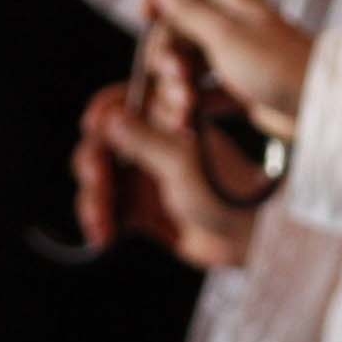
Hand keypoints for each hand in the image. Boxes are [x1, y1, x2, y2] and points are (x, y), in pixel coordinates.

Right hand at [70, 78, 258, 269]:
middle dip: (94, 162)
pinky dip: (100, 220)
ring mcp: (145, 174)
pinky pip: (108, 208)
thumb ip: (145, 139)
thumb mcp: (184, 161)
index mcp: (167, 115)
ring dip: (93, 198)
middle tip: (97, 179)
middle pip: (103, 142)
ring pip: (101, 177)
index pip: (121, 103)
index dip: (103, 113)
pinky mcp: (141, 207)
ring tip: (100, 220)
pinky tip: (102, 236)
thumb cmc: (229, 190)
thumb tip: (109, 120)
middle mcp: (152, 141)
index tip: (93, 126)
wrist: (248, 238)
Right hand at [144, 0, 313, 139]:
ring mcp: (234, 58)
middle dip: (166, 52)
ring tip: (185, 106)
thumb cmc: (277, 65)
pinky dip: (193, 107)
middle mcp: (231, 25)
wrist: (318, 107)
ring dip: (176, 85)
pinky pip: (203, 94)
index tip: (147, 15)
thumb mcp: (225, 34)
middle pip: (178, 27)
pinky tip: (187, 122)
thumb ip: (190, 10)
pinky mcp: (238, 90)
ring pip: (187, 63)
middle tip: (174, 74)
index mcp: (232, 1)